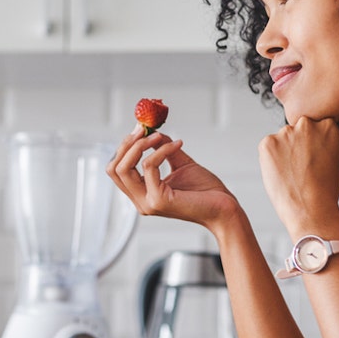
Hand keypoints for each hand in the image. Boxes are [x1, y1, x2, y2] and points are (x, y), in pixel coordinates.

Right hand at [107, 130, 240, 229]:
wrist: (224, 208)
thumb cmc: (205, 191)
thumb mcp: (180, 163)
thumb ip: (163, 149)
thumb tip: (151, 132)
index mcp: (142, 194)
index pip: (116, 170)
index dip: (124, 148)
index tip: (139, 129)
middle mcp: (141, 202)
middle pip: (114, 169)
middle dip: (126, 144)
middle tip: (142, 129)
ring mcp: (148, 203)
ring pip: (124, 168)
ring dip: (140, 145)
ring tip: (157, 135)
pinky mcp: (159, 200)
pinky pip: (149, 166)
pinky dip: (161, 150)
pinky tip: (177, 144)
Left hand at [258, 117, 338, 236]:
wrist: (310, 209)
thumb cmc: (326, 191)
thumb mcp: (336, 161)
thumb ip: (325, 144)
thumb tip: (316, 139)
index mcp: (328, 126)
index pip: (316, 126)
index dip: (313, 143)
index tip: (313, 157)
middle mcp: (306, 124)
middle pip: (298, 130)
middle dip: (298, 144)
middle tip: (301, 167)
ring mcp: (285, 132)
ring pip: (282, 139)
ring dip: (284, 151)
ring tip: (291, 174)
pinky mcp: (267, 142)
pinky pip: (268, 148)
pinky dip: (271, 159)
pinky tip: (281, 174)